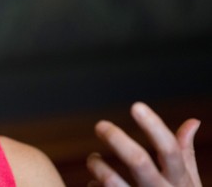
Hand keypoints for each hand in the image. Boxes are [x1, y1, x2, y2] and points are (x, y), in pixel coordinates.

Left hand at [87, 102, 201, 186]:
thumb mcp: (188, 184)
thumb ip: (185, 154)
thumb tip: (192, 121)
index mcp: (180, 182)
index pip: (170, 149)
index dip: (154, 126)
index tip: (136, 105)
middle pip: (138, 160)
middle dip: (117, 138)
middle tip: (100, 125)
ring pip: (111, 181)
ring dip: (97, 165)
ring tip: (93, 159)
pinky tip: (94, 185)